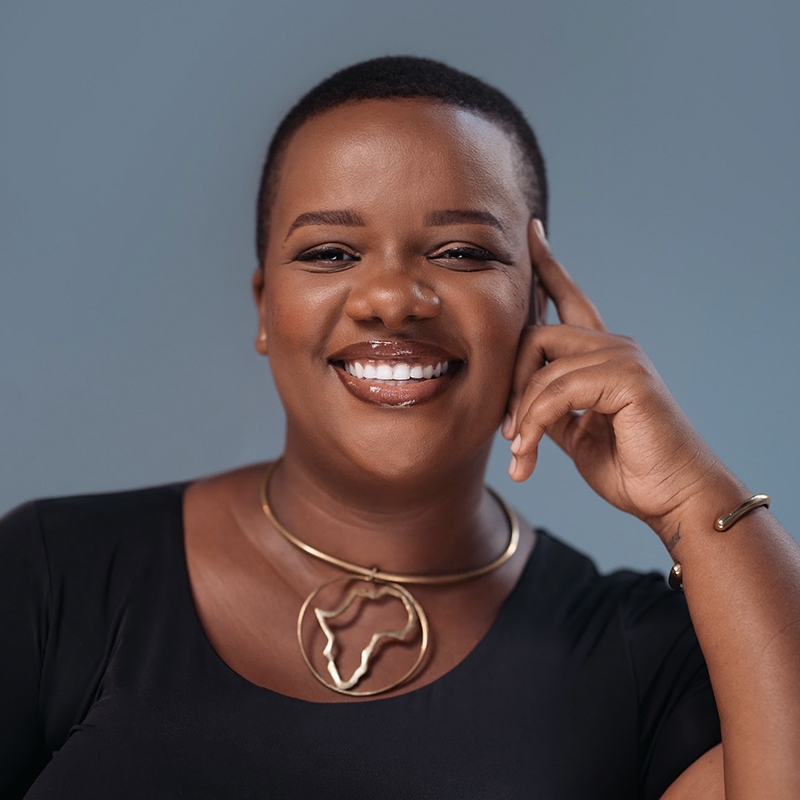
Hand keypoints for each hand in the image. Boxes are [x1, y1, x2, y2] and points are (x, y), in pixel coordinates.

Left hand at [502, 220, 730, 536]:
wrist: (673, 499)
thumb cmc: (631, 468)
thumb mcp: (574, 433)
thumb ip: (549, 405)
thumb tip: (518, 398)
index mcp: (602, 356)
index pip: (571, 299)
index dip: (549, 266)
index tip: (532, 232)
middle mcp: (614, 346)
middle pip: (537, 332)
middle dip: (510, 381)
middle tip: (507, 430)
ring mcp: (623, 357)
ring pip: (542, 363)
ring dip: (522, 414)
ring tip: (520, 452)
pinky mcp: (628, 376)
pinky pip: (558, 388)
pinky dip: (535, 422)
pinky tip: (528, 452)